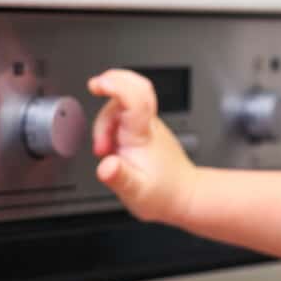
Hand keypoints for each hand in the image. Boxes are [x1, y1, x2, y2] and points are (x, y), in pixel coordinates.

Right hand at [88, 69, 195, 224]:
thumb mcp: (136, 192)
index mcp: (142, 136)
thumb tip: (106, 166)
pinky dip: (111, 123)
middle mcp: (147, 126)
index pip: (134, 100)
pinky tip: (110, 144)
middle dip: (110, 89)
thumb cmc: (163, 194)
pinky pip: (126, 113)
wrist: (184, 196)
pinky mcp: (145, 130)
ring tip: (104, 149)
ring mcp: (147, 126)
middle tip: (96, 89)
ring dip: (105, 120)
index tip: (98, 83)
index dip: (116, 86)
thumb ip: (119, 177)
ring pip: (123, 105)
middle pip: (130, 91)